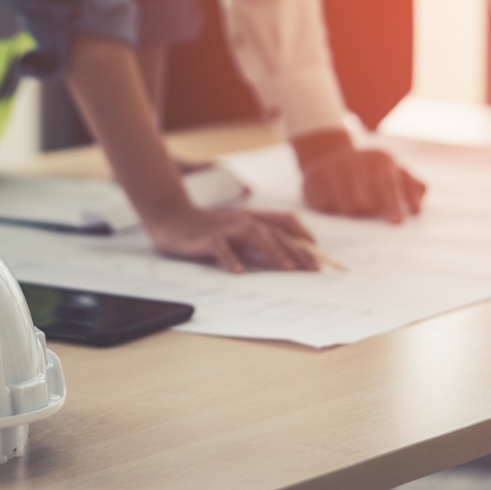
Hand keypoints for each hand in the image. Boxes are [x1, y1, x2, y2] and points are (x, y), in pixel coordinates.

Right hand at [146, 207, 318, 272]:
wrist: (171, 219)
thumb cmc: (205, 230)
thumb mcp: (235, 233)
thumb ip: (255, 242)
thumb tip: (283, 258)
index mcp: (251, 217)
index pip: (285, 221)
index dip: (304, 235)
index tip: (319, 253)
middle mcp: (242, 219)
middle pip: (275, 232)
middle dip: (296, 250)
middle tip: (313, 268)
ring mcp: (225, 227)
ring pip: (255, 235)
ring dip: (273, 251)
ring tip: (287, 269)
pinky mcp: (207, 238)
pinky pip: (221, 247)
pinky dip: (231, 258)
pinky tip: (240, 271)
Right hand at [293, 130, 424, 222]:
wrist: (330, 154)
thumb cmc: (370, 170)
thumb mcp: (394, 171)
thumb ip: (412, 187)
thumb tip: (417, 209)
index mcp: (379, 160)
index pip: (388, 186)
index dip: (393, 205)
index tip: (397, 222)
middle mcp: (354, 163)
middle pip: (365, 201)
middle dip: (369, 212)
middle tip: (368, 213)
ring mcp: (331, 170)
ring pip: (345, 207)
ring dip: (350, 213)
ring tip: (352, 206)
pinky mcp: (312, 180)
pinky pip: (325, 206)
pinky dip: (331, 209)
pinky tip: (334, 200)